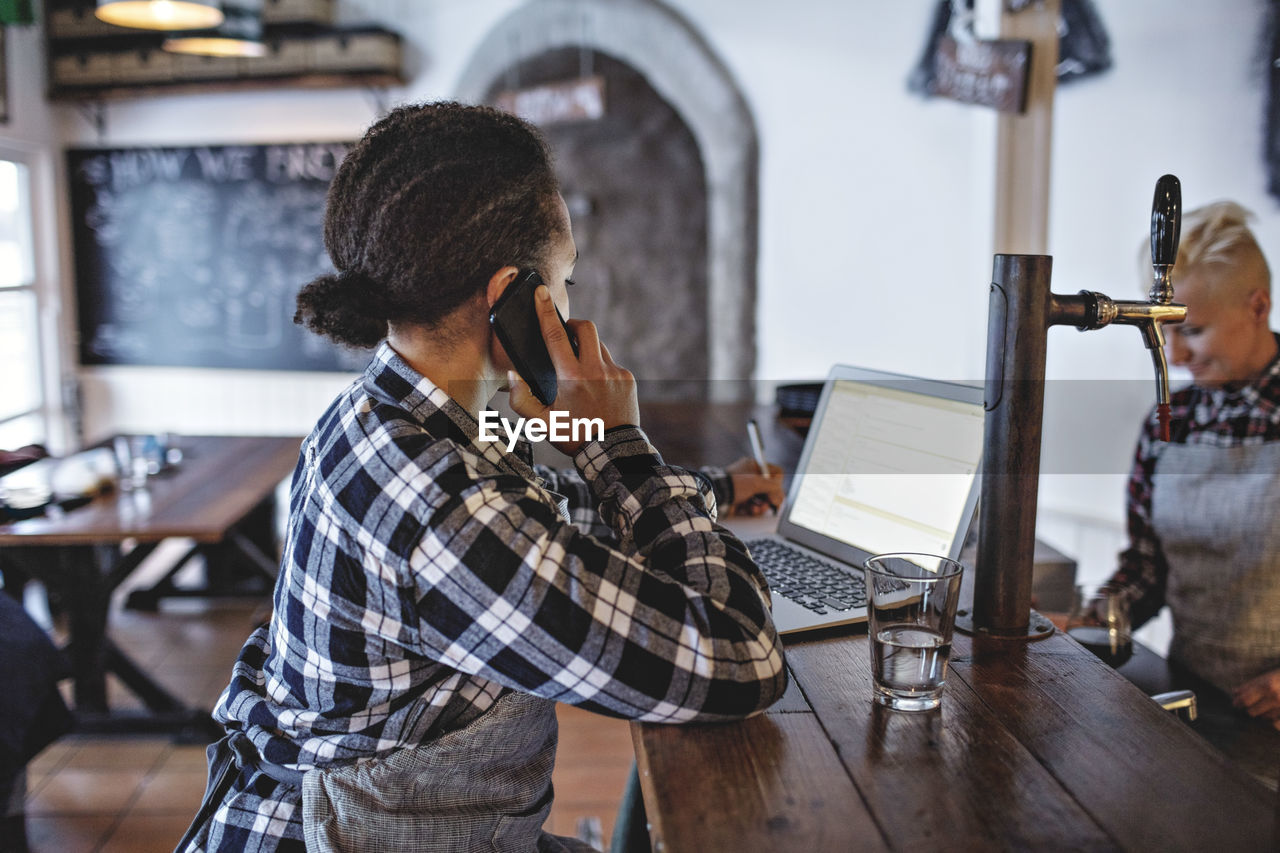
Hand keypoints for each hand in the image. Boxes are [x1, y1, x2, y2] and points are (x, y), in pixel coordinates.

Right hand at [508, 285, 639, 455]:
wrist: (612, 452)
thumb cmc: (574, 436)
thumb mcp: (541, 423)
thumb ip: (521, 398)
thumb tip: (516, 374)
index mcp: (571, 378)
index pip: (555, 335)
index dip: (546, 311)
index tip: (540, 292)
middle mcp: (596, 370)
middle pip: (585, 328)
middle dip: (572, 325)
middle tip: (563, 336)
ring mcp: (615, 372)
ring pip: (599, 345)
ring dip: (586, 349)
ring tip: (578, 370)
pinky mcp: (628, 378)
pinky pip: (611, 362)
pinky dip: (600, 367)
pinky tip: (595, 387)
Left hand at [725, 457, 783, 515]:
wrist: (715, 495)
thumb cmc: (734, 484)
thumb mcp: (757, 482)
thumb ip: (773, 487)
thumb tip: (779, 497)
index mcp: (754, 466)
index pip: (775, 473)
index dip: (777, 483)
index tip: (774, 491)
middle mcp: (750, 477)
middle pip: (769, 489)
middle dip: (768, 499)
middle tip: (767, 503)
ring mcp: (745, 489)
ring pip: (762, 500)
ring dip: (761, 506)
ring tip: (755, 509)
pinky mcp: (740, 501)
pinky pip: (753, 506)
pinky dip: (752, 510)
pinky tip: (748, 510)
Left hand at [1232, 668, 1279, 728]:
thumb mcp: (1267, 676)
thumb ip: (1250, 685)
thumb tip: (1234, 692)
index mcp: (1267, 686)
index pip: (1245, 700)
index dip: (1238, 703)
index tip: (1236, 704)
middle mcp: (1275, 697)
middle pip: (1252, 712)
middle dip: (1250, 709)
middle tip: (1250, 706)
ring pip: (1264, 718)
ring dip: (1262, 714)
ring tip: (1266, 706)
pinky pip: (1275, 723)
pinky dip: (1273, 720)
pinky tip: (1274, 713)